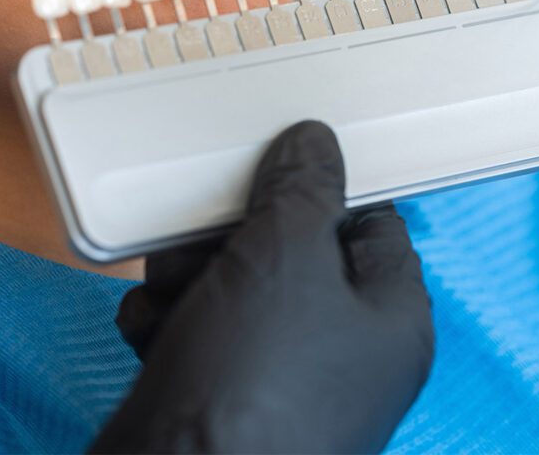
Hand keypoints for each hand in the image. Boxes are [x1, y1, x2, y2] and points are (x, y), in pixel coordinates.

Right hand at [88, 120, 433, 453]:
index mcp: (386, 318)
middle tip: (199, 234)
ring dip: (188, 274)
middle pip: (289, 251)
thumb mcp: (288, 252)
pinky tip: (152, 329)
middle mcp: (339, 350)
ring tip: (168, 290)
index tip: (272, 164)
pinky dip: (170, 319)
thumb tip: (316, 141)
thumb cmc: (256, 376)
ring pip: (234, 286)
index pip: (370, 223)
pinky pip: (199, 329)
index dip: (320, 189)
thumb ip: (304, 186)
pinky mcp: (221, 397)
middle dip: (230, 234)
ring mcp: (278, 378)